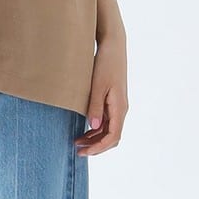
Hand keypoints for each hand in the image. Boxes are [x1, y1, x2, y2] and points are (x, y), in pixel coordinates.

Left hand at [75, 30, 128, 156]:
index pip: (113, 136)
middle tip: (78, 150)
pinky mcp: (113, 100)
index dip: (99, 148)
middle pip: (112, 137)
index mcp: (119, 107)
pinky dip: (96, 129)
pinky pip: (107, 121)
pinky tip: (84, 130)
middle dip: (96, 146)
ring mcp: (117, 105)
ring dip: (95, 138)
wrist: (113, 46)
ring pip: (109, 130)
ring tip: (77, 142)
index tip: (84, 152)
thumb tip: (93, 127)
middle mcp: (121, 109)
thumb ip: (95, 107)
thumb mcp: (97, 86)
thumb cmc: (105, 64)